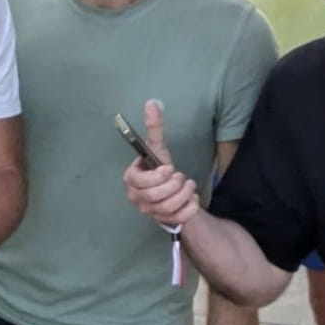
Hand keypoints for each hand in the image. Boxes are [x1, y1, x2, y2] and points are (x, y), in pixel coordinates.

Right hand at [121, 100, 200, 227]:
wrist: (173, 190)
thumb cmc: (160, 168)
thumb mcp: (157, 147)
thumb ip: (154, 127)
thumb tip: (152, 103)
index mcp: (131, 180)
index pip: (138, 182)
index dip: (156, 177)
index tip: (170, 169)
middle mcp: (136, 198)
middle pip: (153, 197)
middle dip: (173, 185)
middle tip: (181, 177)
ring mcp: (149, 212)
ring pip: (167, 208)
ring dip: (184, 194)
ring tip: (188, 185)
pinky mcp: (164, 221)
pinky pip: (178, 218)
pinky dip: (190, 207)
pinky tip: (192, 198)